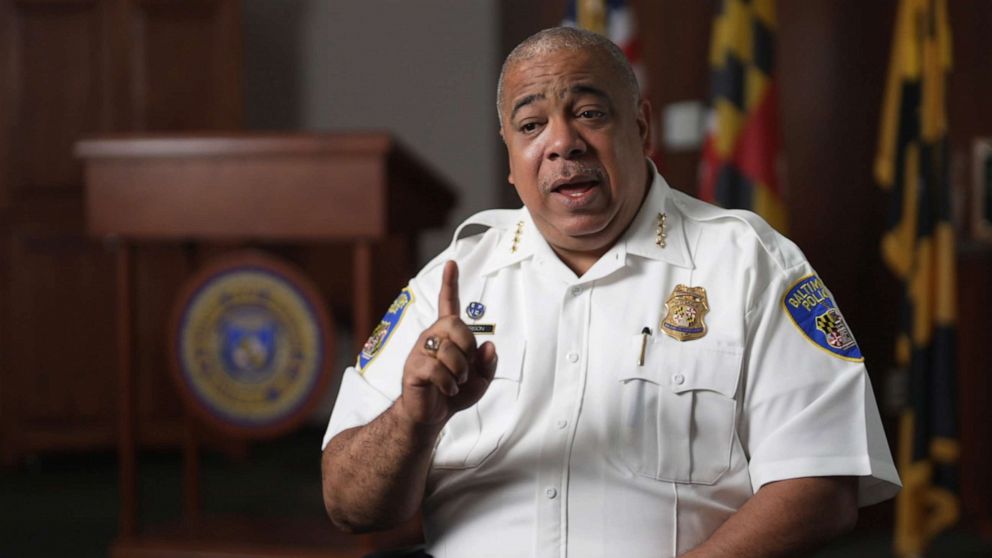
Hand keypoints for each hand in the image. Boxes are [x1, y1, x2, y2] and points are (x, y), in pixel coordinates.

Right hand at [397, 261, 497, 426]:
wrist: (431, 415)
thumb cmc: (453, 393)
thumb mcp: (481, 380)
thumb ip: (488, 363)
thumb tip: (489, 345)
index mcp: (447, 335)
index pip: (449, 304)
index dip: (450, 283)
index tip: (452, 263)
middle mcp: (432, 336)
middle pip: (455, 324)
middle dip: (467, 347)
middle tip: (465, 367)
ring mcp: (420, 351)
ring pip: (448, 350)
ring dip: (459, 372)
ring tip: (453, 382)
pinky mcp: (413, 368)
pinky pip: (437, 370)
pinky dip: (448, 384)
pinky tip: (445, 389)